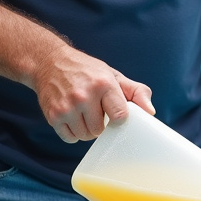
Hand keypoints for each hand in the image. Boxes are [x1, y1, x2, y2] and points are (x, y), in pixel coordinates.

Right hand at [31, 45, 154, 142]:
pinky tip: (72, 117)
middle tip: (94, 110)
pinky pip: (70, 138)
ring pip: (85, 136)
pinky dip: (72, 133)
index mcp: (104, 84)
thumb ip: (136, 92)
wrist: (50, 62)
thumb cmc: (86, 71)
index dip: (118, 119)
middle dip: (99, 123)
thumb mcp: (113, 75)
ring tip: (83, 113)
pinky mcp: (53, 116)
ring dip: (86, 129)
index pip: (120, 116)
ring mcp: (67, 107)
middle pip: (100, 130)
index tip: (114, 114)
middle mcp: (84, 96)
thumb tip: (150, 112)